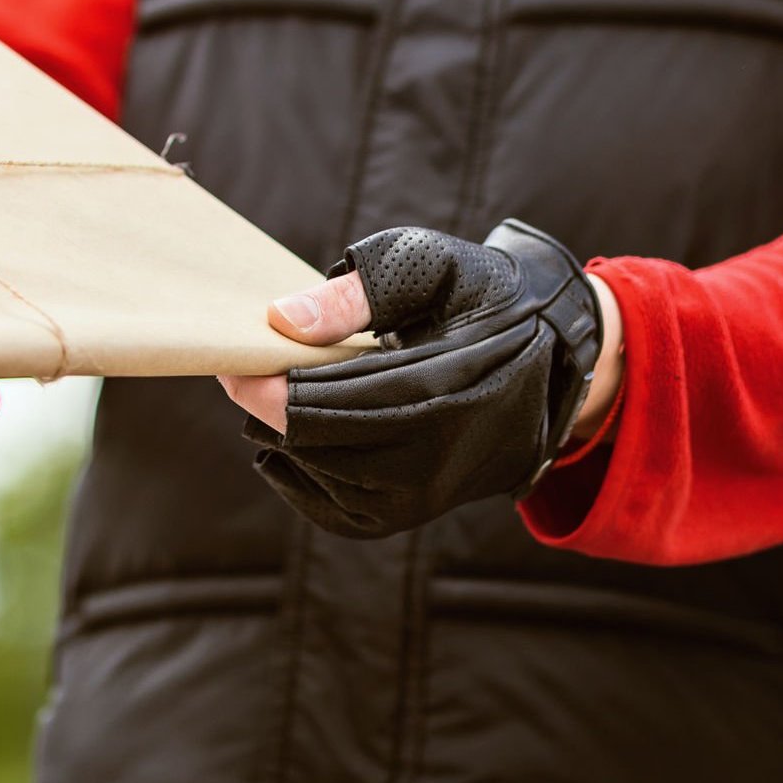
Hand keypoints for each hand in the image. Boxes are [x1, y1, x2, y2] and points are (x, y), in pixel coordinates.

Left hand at [216, 221, 620, 538]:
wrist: (549, 357)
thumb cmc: (479, 297)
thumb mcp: (429, 268)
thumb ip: (356, 293)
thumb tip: (280, 320)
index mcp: (445, 389)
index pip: (328, 404)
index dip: (266, 386)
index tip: (233, 356)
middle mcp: (437, 457)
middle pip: (314, 443)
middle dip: (264, 405)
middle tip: (239, 366)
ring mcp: (425, 496)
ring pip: (317, 477)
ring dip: (282, 435)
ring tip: (276, 392)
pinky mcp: (411, 513)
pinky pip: (331, 508)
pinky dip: (299, 472)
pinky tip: (293, 437)